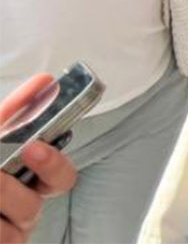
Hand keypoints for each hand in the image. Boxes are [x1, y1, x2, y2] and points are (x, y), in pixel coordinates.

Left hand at [0, 75, 77, 243]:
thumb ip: (14, 112)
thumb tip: (45, 80)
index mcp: (29, 183)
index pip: (60, 178)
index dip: (53, 164)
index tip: (33, 146)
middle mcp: (22, 212)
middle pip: (31, 206)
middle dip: (8, 191)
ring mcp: (7, 236)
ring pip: (5, 228)